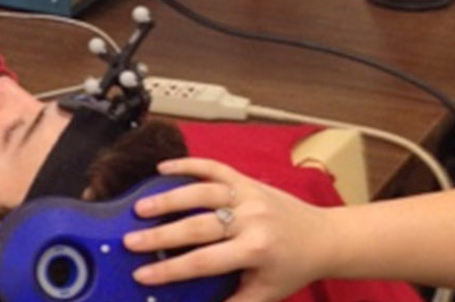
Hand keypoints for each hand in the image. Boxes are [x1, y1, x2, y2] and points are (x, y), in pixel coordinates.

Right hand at [124, 158, 337, 301]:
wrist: (324, 237)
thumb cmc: (291, 268)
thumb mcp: (265, 293)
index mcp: (256, 250)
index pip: (204, 262)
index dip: (171, 270)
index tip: (142, 274)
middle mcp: (252, 219)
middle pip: (198, 226)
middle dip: (161, 235)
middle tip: (130, 240)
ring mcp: (249, 195)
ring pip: (202, 192)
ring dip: (169, 198)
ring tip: (140, 207)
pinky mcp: (247, 180)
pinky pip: (215, 167)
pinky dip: (188, 165)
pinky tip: (163, 168)